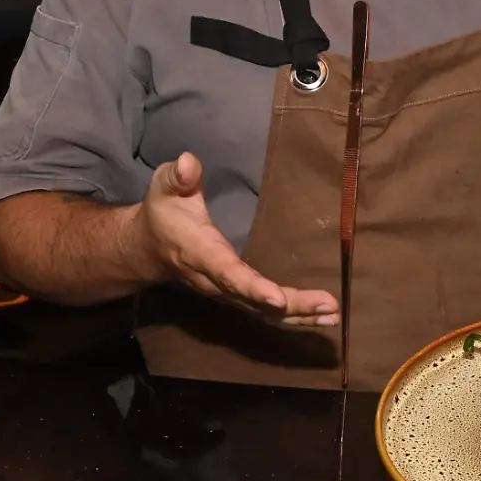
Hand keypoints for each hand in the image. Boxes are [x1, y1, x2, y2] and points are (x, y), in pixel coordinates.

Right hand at [138, 153, 339, 326]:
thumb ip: (177, 177)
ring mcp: (226, 294)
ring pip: (264, 313)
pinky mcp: (236, 299)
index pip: (228, 273)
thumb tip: (189, 162)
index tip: (278, 298)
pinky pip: (266, 314)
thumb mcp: (163, 188)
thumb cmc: (163, 213)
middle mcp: (214, 281)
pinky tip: (321, 317)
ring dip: (300, 316)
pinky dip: (294, 318)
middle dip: (292, 306)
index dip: (253, 287)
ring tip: (332, 315)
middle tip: (329, 305)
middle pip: (255, 301)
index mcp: (201, 253)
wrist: (147, 249)